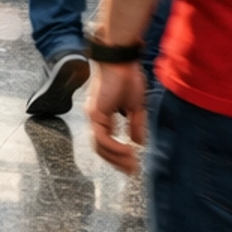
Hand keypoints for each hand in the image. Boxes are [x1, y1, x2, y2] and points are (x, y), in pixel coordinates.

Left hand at [88, 59, 147, 173]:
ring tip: (132, 164)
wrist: (121, 60)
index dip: (118, 156)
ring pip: (100, 146)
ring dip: (116, 158)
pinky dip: (114, 148)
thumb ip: (135, 124)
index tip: (132, 165)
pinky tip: (128, 151)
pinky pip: (102, 138)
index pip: (106, 143)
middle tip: (131, 171)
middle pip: (101, 149)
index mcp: (103, 116)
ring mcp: (93, 115)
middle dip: (117, 162)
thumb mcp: (136, 106)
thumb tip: (138, 142)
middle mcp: (96, 118)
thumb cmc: (128, 77)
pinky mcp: (95, 112)